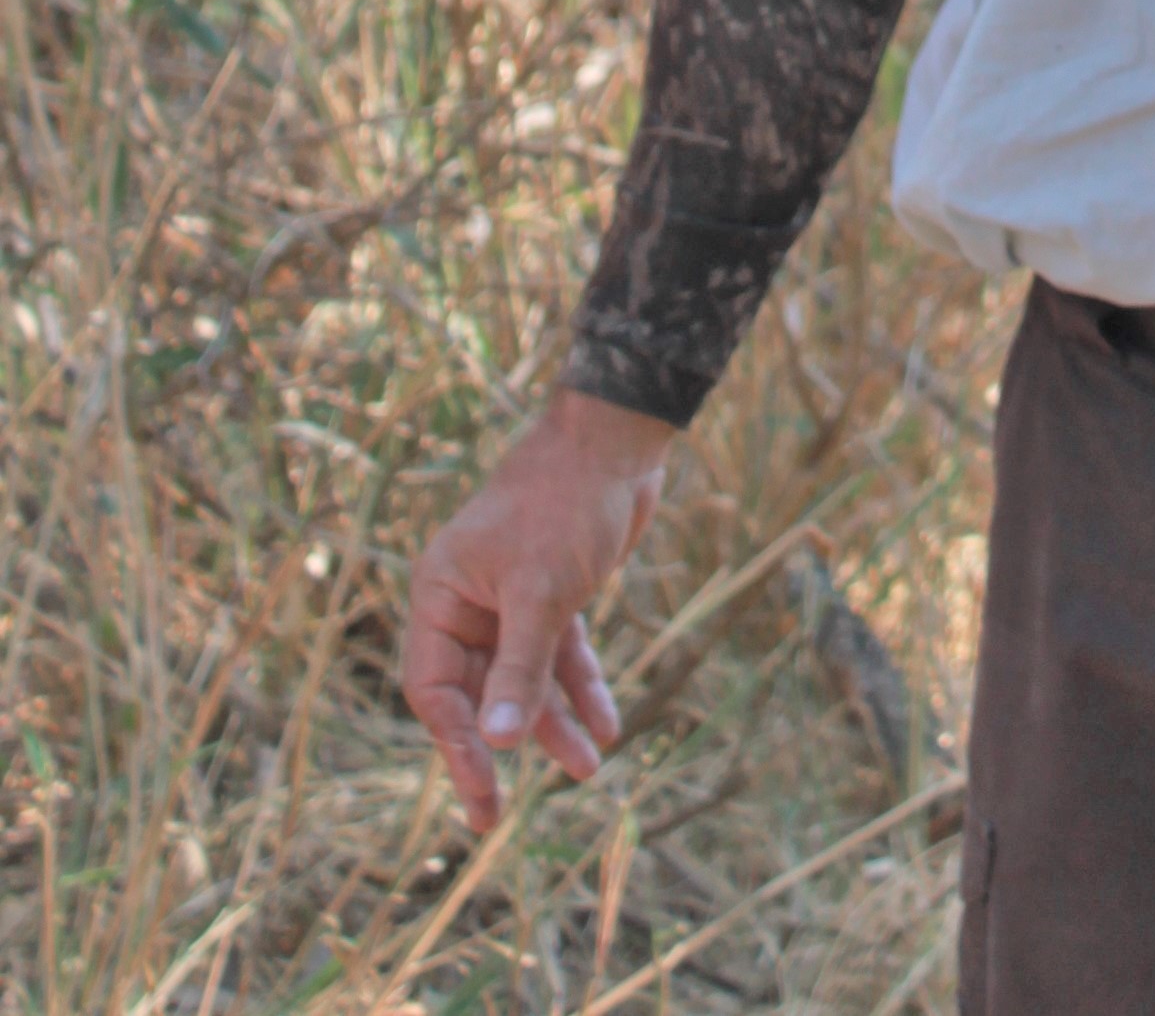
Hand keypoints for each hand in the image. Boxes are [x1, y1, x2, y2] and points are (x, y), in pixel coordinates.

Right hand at [399, 388, 672, 831]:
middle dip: (500, 747)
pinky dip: (580, 687)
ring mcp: (511, 597)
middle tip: (502, 818)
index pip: (434, 688)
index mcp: (440, 592)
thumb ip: (519, 669)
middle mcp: (468, 598)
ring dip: (552, 722)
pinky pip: (559, 654)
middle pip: (476, 692)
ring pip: (524, 677)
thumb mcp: (541, 592)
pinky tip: (606, 726)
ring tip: (587, 769)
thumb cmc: (565, 502)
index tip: (483, 792)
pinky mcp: (553, 592)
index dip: (457, 744)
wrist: (618, 438)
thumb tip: (497, 746)